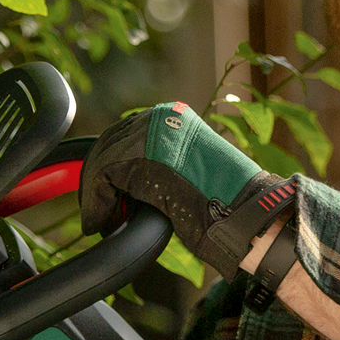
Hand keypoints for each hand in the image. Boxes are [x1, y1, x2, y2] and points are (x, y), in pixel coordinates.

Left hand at [80, 104, 295, 277]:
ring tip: (100, 221)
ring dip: (95, 195)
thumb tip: (123, 183)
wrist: (244, 214)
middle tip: (97, 211)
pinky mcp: (139, 157)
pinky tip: (101, 223)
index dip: (106, 170)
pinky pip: (101, 178)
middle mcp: (159, 117)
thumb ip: (155, 167)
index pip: (122, 136)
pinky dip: (96, 204)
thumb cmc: (221, 204)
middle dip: (97, 182)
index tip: (105, 198)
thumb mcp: (182, 174)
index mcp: (172, 117)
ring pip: (101, 161)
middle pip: (108, 144)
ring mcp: (149, 133)